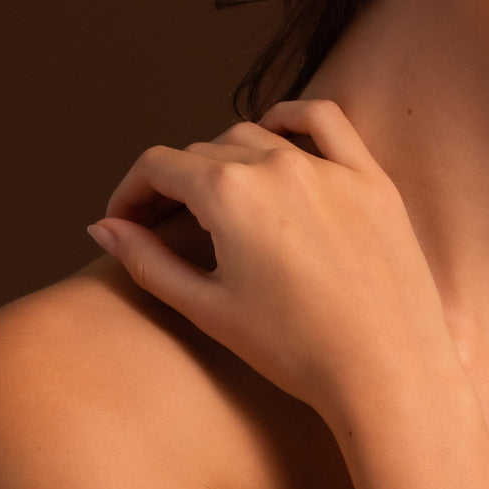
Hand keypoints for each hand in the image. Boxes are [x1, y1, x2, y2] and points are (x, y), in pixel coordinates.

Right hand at [88, 100, 452, 422]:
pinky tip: (277, 135)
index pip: (159, 166)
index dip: (131, 191)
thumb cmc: (294, 349)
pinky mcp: (370, 176)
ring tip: (219, 196)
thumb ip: (147, 259)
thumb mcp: (207, 308)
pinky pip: (325, 121)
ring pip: (257, 136)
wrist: (385, 369)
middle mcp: (277, 164)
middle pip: (205, 153)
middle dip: (175, 183)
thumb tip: (104, 227)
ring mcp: (328, 165)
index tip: (124, 221)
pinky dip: (293, 118)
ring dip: (228, 157)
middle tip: (166, 222)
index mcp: (230, 192)